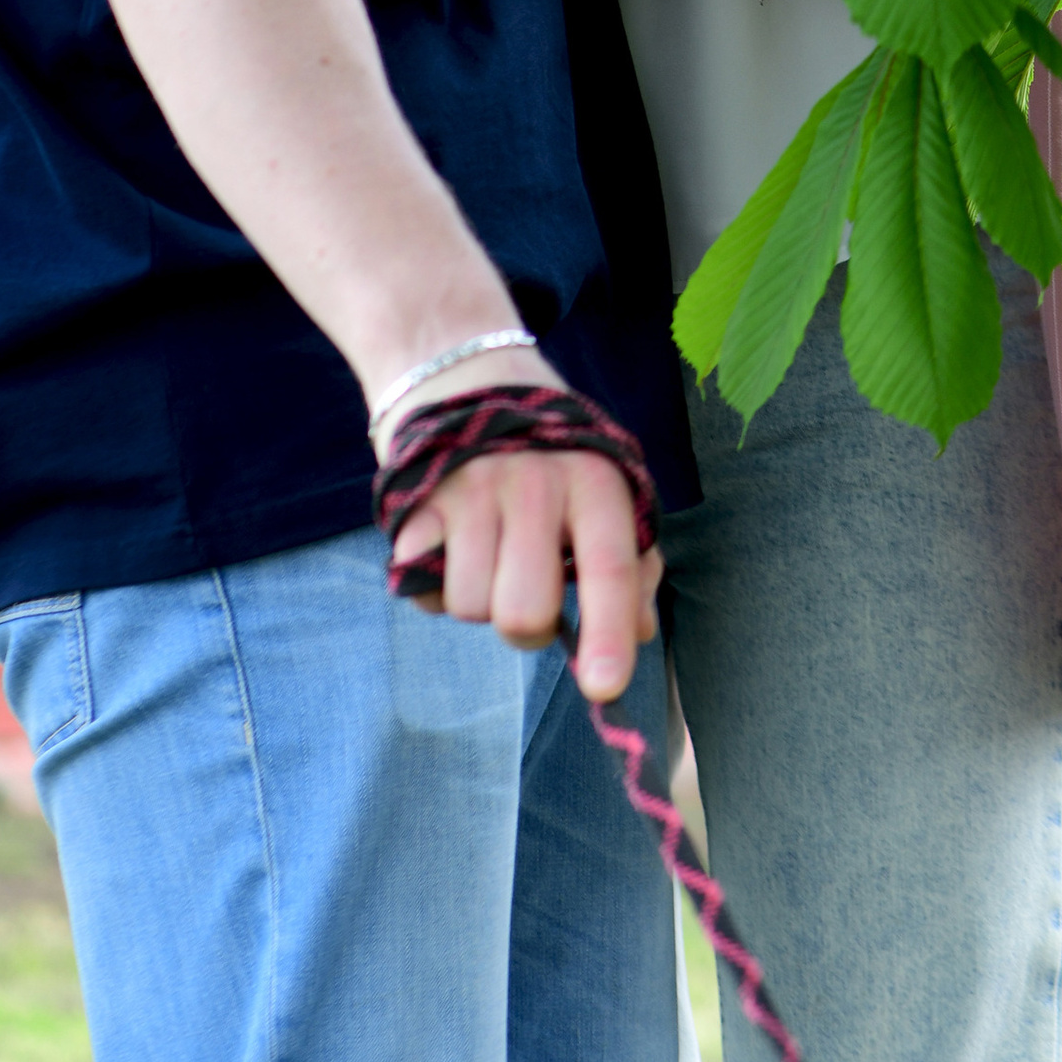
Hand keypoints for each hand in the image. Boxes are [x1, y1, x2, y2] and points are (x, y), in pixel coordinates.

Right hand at [386, 418, 662, 702]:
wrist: (465, 373)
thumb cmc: (551, 454)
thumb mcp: (605, 489)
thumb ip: (632, 563)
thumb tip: (643, 632)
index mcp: (595, 480)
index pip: (608, 567)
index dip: (609, 632)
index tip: (605, 689)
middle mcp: (535, 480)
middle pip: (524, 612)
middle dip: (526, 625)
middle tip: (528, 586)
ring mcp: (471, 487)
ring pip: (468, 606)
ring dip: (476, 599)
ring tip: (488, 552)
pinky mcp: (418, 495)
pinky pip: (419, 583)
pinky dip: (431, 582)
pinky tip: (448, 544)